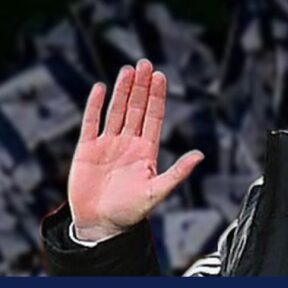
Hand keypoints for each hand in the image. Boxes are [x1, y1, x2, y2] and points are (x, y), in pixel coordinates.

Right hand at [67, 59, 203, 240]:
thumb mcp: (158, 191)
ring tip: (128, 70)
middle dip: (141, 86)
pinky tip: (101, 88)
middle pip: (136, 108)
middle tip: (145, 63)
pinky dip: (95, 105)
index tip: (161, 76)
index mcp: (146, 151)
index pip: (153, 117)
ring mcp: (107, 144)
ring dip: (122, 91)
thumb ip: (178, 172)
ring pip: (116, 111)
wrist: (101, 224)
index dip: (157, 97)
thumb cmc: (130, 212)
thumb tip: (200, 155)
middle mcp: (128, 144)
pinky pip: (91, 122)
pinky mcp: (87, 149)